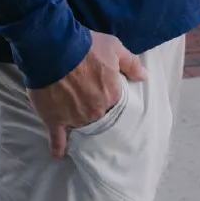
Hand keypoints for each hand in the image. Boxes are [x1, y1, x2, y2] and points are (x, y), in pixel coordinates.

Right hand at [27, 32, 147, 159]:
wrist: (55, 49)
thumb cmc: (86, 47)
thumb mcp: (114, 47)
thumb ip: (131, 63)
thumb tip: (144, 78)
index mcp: (111, 96)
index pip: (116, 105)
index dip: (111, 100)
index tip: (107, 96)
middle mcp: (95, 111)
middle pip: (99, 117)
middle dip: (96, 111)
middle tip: (90, 104)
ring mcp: (75, 118)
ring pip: (81, 126)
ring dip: (80, 123)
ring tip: (76, 119)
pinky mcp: (55, 120)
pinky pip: (58, 139)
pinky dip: (58, 147)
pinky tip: (59, 154)